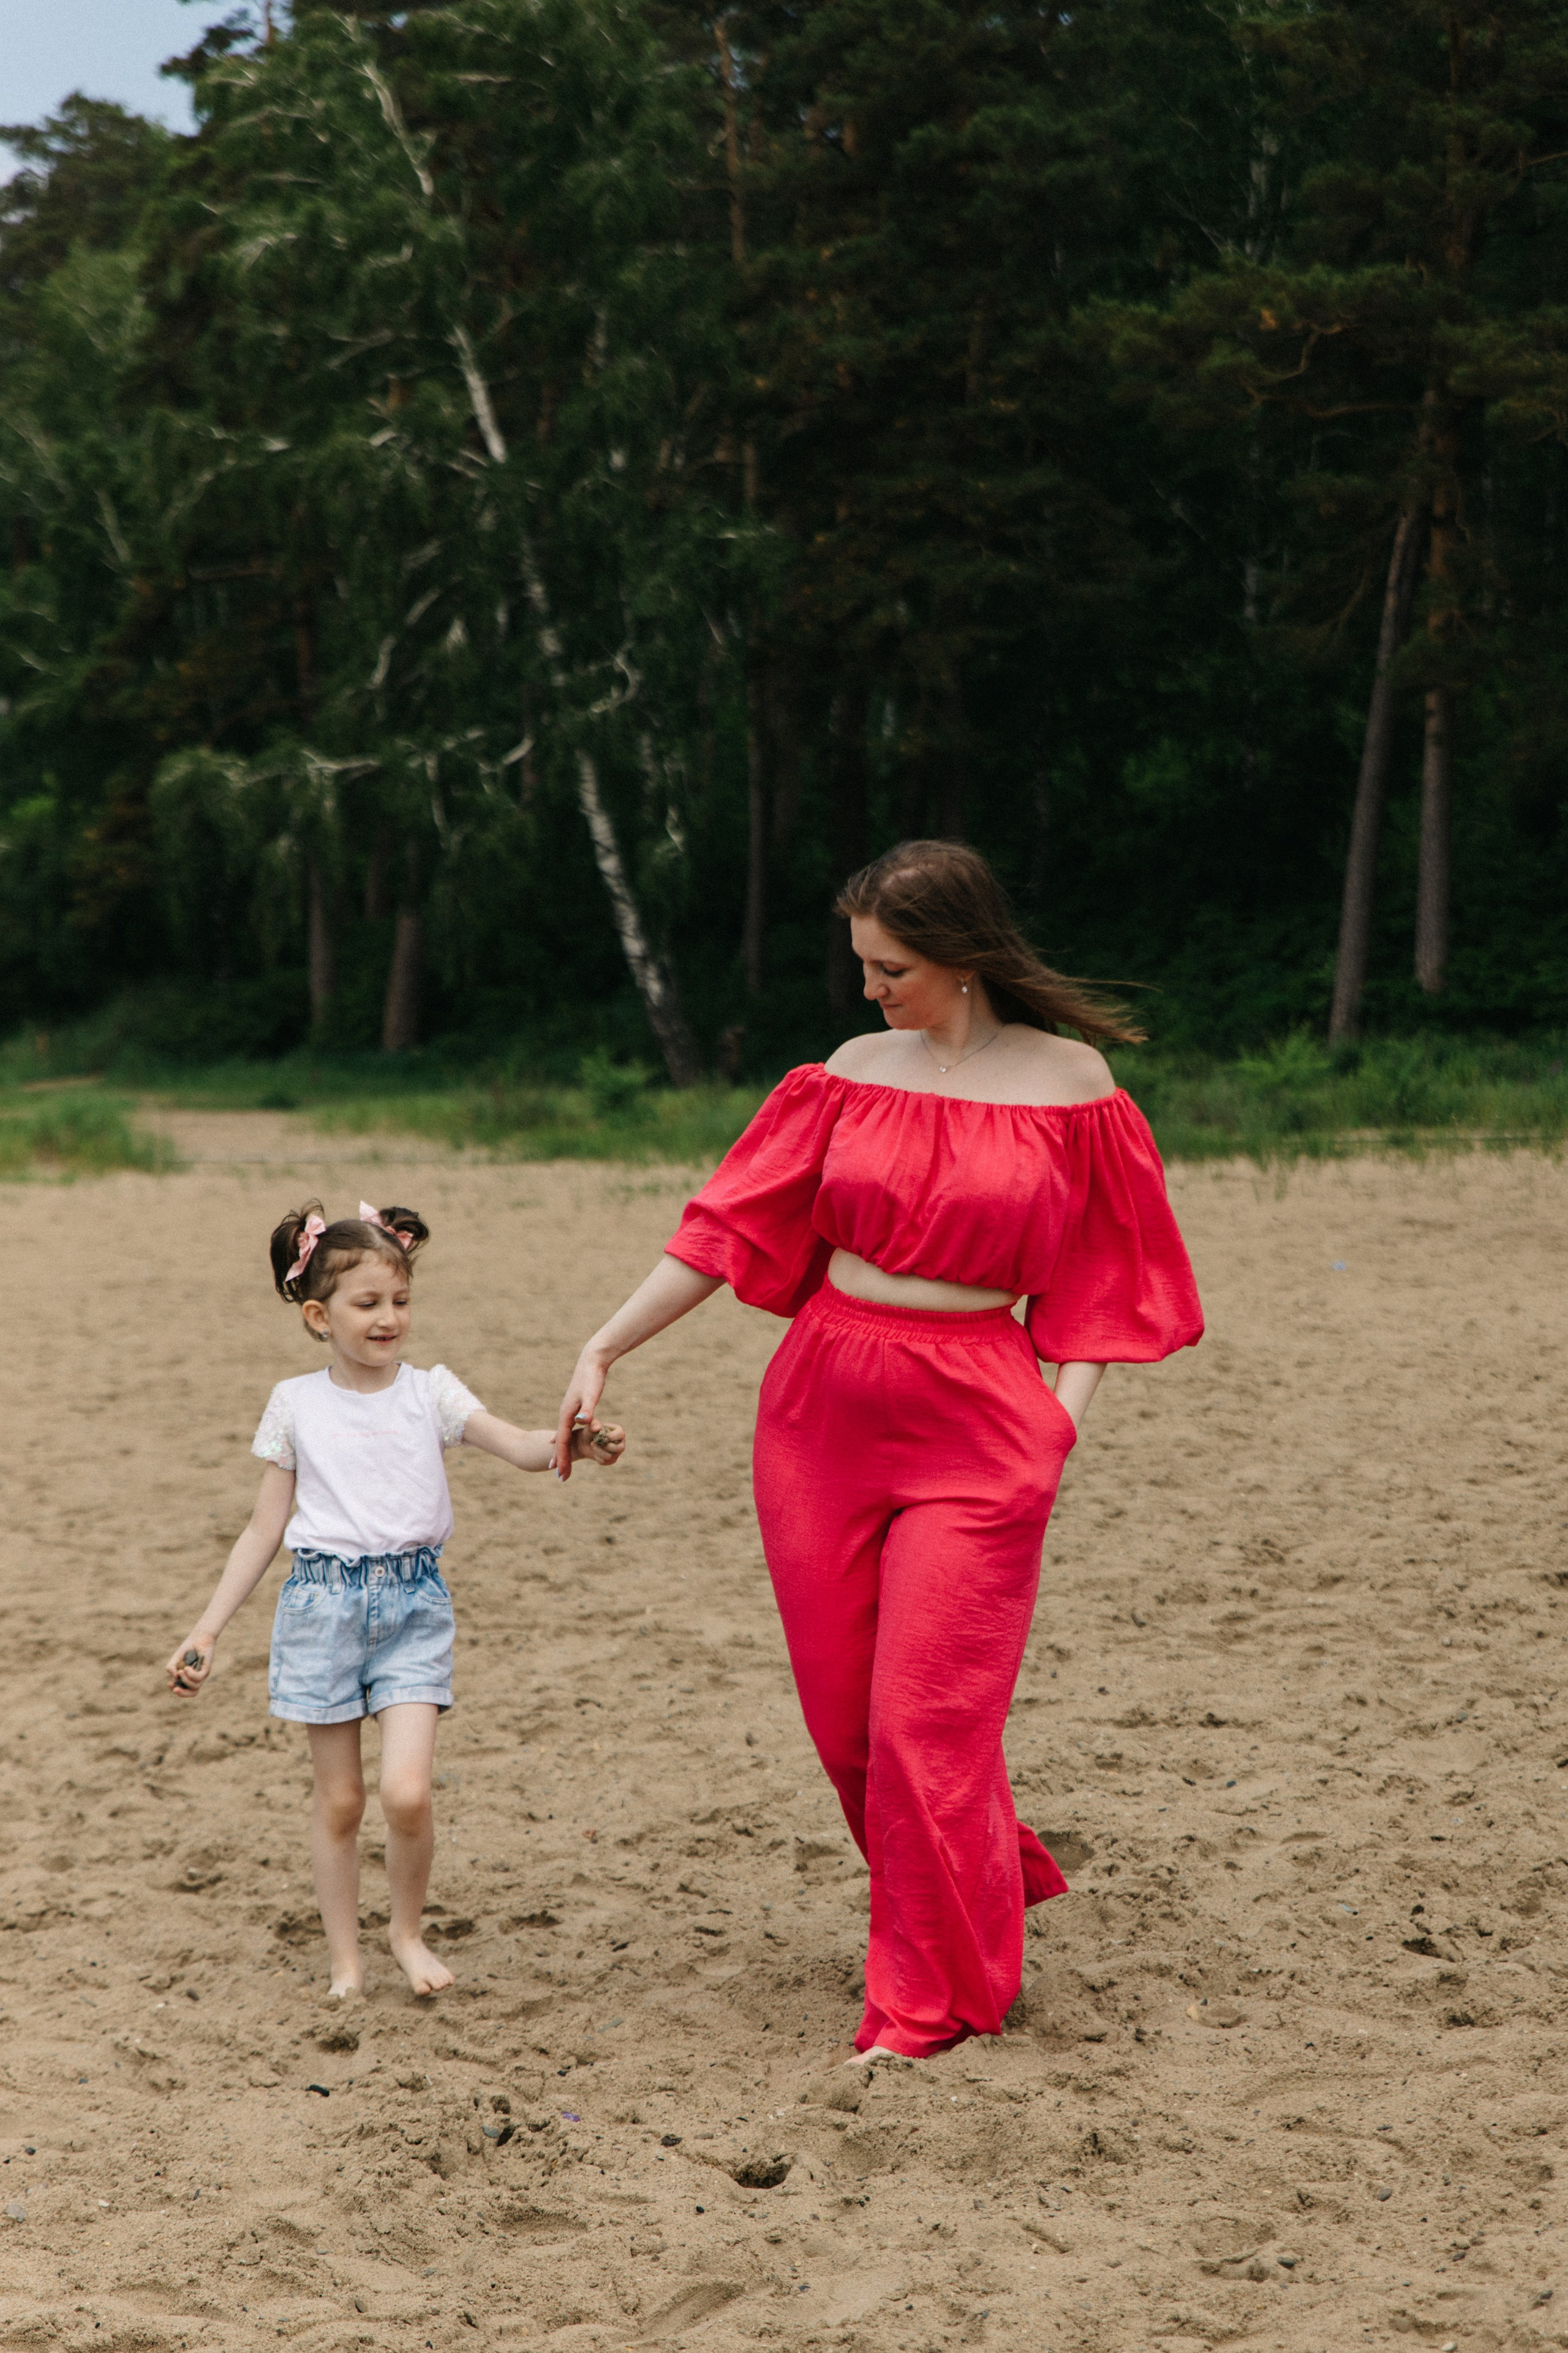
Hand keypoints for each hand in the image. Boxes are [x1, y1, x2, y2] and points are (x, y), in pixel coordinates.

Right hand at [166, 1633, 214, 1698]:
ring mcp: (203, 1673)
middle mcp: (197, 1677)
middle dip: (182, 1693)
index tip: (169, 1683)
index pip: (185, 1690)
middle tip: (175, 1689)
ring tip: (182, 1670)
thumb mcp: (175, 1659)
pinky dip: (191, 1675)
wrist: (199, 1637)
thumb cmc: (188, 1648)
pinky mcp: (207, 1668)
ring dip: (185, 1680)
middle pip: (193, 1692)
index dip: (177, 1691)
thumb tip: (175, 1677)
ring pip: (195, 1686)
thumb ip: (171, 1668)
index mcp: (189, 1677)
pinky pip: (199, 1677)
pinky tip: (187, 1668)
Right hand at [553, 1348, 609, 1482]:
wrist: (590, 1363)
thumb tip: (581, 1422)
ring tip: (561, 1465)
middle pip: (560, 1442)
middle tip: (561, 1477)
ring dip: (561, 1452)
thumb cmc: (592, 1379)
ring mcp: (568, 1412)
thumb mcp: (591, 1395)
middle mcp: (564, 1415)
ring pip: (562, 1436)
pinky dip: (564, 1440)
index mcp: (566, 1414)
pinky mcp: (573, 1409)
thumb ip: (588, 1410)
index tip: (561, 1474)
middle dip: (560, 1460)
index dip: (562, 1458)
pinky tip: (561, 1443)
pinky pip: (566, 1430)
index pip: (562, 1442)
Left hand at [569, 1418, 624, 1466]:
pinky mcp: (611, 1460)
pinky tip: (594, 1452)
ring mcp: (617, 1453)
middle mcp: (621, 1442)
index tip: (600, 1435)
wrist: (585, 1442)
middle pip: (620, 1448)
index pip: (621, 1434)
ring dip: (598, 1451)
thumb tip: (597, 1428)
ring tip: (593, 1445)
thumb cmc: (590, 1432)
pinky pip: (604, 1462)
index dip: (610, 1436)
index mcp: (619, 1431)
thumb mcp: (590, 1426)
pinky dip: (596, 1457)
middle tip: (594, 1441)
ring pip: (610, 1456)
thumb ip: (593, 1424)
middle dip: (605, 1446)